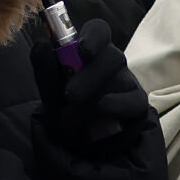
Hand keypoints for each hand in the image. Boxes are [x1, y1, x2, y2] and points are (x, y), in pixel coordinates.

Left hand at [46, 16, 152, 159]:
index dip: (94, 35)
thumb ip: (45, 71)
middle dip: (89, 75)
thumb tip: (42, 44)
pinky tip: (103, 108)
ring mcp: (126, 83)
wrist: (77, 149)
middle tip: (70, 95)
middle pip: (112, 55)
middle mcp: (110, 64)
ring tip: (71, 118)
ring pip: (120, 78)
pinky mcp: (137, 104)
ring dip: (94, 97)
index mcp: (89, 54)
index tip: (82, 50)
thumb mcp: (49, 95)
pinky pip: (134, 99)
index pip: (99, 31)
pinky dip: (117, 103)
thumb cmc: (64, 113)